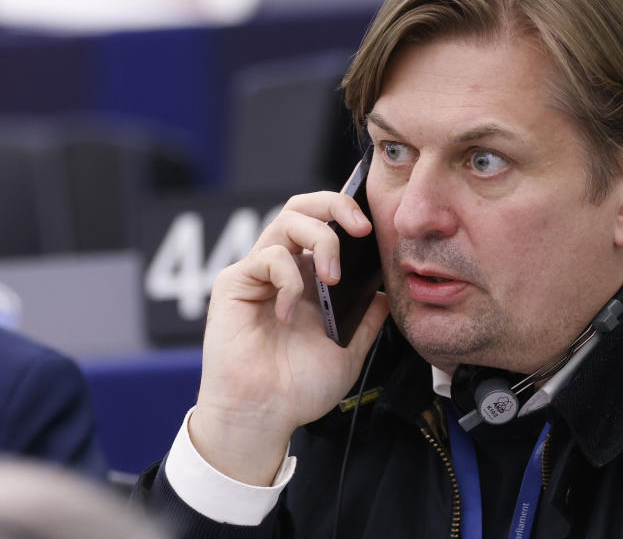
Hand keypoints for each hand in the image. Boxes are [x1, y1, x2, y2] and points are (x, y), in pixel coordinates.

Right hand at [189, 192, 389, 485]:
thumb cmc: (299, 388)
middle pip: (304, 206)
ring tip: (332, 277)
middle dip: (338, 204)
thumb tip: (387, 287)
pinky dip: (288, 279)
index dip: (349, 211)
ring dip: (321, 239)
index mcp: (309, 278)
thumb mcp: (350, 348)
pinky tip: (290, 314)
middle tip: (362, 227)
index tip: (377, 223)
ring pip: (288, 219)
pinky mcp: (234, 284)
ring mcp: (258, 273)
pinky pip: (267, 257)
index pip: (326, 224)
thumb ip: (369, 316)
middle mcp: (283, 268)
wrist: (264, 418)